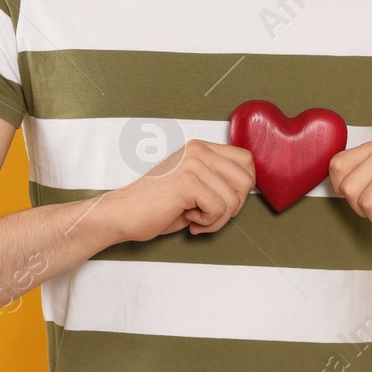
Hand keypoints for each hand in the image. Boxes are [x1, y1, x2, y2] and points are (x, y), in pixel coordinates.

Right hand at [107, 140, 256, 242]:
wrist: (123, 214)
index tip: (224, 201)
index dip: (243, 186)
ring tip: (195, 218)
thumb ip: (218, 180)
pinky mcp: (187, 183)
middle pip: (246, 179)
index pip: (246, 160)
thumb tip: (247, 188)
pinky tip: (188, 219)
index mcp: (200, 148)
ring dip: (218, 219)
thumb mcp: (194, 185)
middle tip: (210, 214)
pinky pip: (219, 210)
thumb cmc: (156, 205)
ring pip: (234, 200)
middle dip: (234, 206)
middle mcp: (198, 151)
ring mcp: (192, 164)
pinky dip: (208, 223)